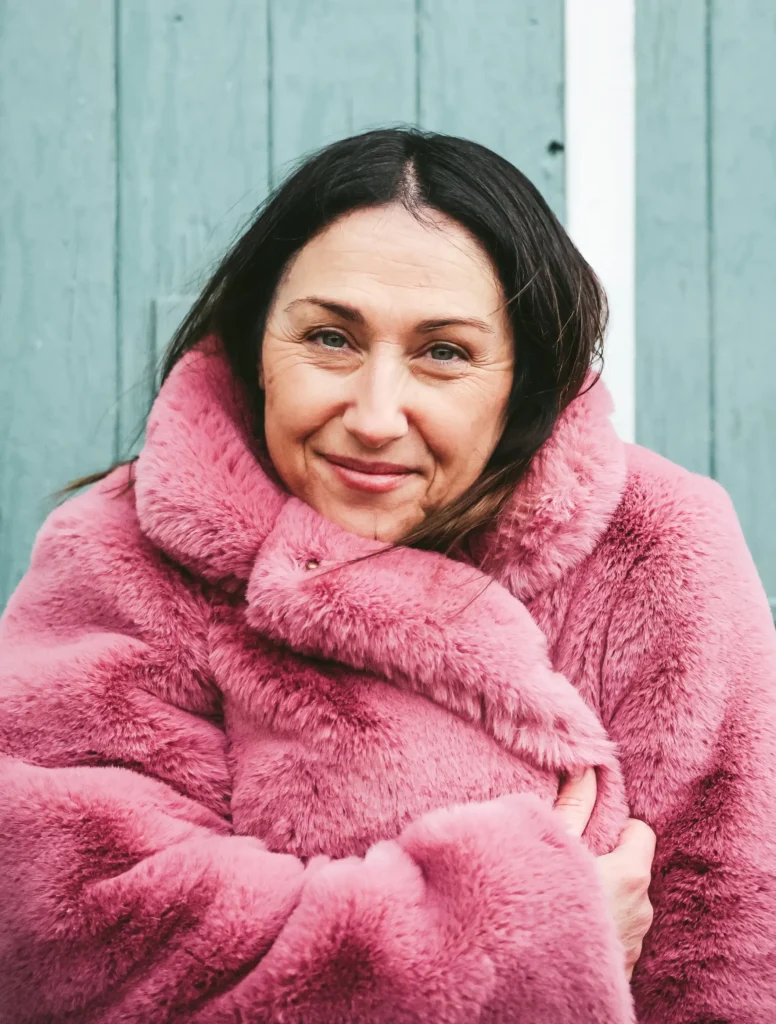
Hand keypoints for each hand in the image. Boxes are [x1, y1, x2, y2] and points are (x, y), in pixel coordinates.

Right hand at [555, 768, 655, 978]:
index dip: (614, 826)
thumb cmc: (545, 903)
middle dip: (603, 861)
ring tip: (561, 894)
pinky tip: (564, 923)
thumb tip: (588, 765)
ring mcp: (633, 944)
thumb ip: (574, 804)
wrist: (536, 982)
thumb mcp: (553, 844)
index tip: (586, 831)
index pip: (640, 832)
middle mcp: (642, 910)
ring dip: (598, 895)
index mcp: (632, 874)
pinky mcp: (619, 970)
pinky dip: (595, 924)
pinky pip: (612, 931)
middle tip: (567, 861)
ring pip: (621, 902)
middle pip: (630, 868)